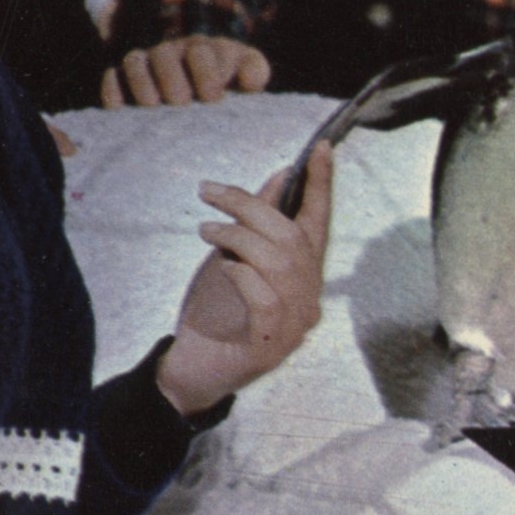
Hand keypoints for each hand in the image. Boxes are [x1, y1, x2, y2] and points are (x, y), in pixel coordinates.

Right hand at [101, 36, 272, 107]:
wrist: (207, 88)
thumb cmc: (230, 84)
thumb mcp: (248, 74)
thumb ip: (254, 72)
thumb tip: (248, 80)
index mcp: (205, 49)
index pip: (201, 52)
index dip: (205, 72)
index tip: (213, 98)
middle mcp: (173, 51)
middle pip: (164, 54)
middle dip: (171, 78)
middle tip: (181, 103)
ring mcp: (147, 63)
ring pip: (135, 61)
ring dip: (141, 83)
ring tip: (152, 108)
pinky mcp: (124, 80)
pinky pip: (113, 77)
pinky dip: (113, 91)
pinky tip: (120, 110)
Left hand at [157, 146, 336, 411]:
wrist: (192, 368)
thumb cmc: (216, 310)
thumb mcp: (235, 255)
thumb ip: (259, 221)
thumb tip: (281, 176)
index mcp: (303, 274)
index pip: (319, 223)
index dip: (322, 185)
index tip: (321, 147)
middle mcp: (308, 299)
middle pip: (293, 238)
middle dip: (251, 206)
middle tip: (211, 192)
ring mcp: (293, 327)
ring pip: (280, 264)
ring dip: (239, 237)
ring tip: (207, 230)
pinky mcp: (269, 347)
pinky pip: (266, 300)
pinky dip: (243, 275)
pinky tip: (225, 269)